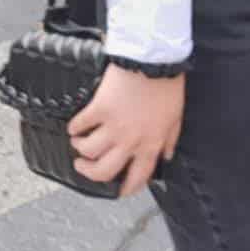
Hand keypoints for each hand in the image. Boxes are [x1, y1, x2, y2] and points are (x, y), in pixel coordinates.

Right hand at [68, 65, 184, 197]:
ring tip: (78, 142)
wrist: (154, 60)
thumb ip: (169, 140)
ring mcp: (113, 126)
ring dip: (80, 148)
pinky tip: (75, 125)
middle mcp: (130, 140)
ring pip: (88, 151)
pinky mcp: (99, 108)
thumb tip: (165, 156)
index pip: (138, 177)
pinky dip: (74, 127)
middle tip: (83, 166)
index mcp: (151, 144)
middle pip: (103, 171)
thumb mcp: (176, 118)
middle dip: (89, 173)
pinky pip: (79, 125)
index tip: (117, 190)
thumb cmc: (167, 85)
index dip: (126, 188)